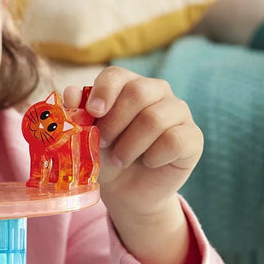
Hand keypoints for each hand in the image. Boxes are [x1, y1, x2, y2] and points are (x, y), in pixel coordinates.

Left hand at [65, 68, 202, 263]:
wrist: (125, 189)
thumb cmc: (104, 156)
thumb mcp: (84, 138)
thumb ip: (75, 115)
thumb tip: (70, 94)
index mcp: (127, 85)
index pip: (116, 74)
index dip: (103, 91)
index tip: (93, 112)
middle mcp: (156, 92)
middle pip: (139, 92)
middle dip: (115, 122)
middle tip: (104, 143)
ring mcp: (178, 112)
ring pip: (156, 118)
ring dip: (131, 145)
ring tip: (121, 159)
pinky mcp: (193, 137)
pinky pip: (175, 140)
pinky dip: (155, 156)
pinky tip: (148, 162)